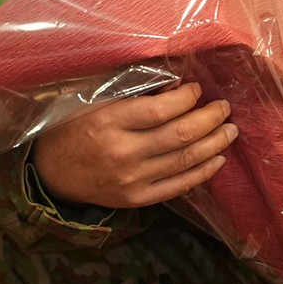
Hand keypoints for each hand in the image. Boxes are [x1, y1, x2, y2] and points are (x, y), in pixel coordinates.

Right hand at [31, 81, 235, 209]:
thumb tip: (174, 84)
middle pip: (180, 134)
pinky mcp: (137, 198)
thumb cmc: (71, 129)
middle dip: (210, 119)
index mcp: (108, 122)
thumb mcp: (92, 101)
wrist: (51, 173)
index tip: (198, 89)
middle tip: (225, 108)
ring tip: (230, 131)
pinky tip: (217, 158)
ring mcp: (132, 179)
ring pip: (185, 160)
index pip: (159, 109)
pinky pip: (178, 185)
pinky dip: (203, 172)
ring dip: (214, 143)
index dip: (187, 98)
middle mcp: (123, 152)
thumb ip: (131, 91)